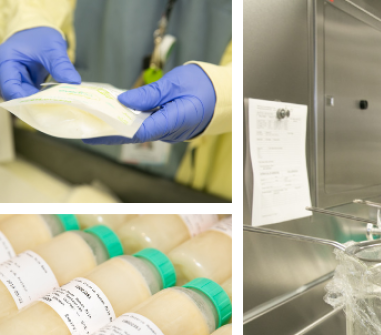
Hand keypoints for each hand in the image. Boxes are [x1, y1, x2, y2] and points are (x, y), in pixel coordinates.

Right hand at [0, 27, 80, 99]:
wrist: (39, 32)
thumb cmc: (40, 35)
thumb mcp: (52, 47)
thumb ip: (60, 64)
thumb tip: (73, 82)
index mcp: (6, 61)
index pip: (9, 86)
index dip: (22, 98)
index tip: (41, 105)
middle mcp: (8, 72)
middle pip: (15, 94)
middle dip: (33, 103)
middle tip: (55, 107)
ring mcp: (17, 78)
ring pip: (25, 97)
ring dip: (40, 102)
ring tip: (58, 106)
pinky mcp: (27, 83)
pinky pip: (33, 95)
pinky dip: (44, 99)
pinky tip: (58, 101)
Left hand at [83, 64, 215, 143]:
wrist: (226, 95)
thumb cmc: (204, 86)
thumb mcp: (174, 83)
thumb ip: (149, 94)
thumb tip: (123, 101)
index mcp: (174, 121)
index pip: (139, 131)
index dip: (113, 132)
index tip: (92, 131)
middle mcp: (171, 132)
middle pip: (135, 134)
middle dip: (109, 131)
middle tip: (84, 125)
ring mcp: (171, 132)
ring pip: (140, 131)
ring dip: (119, 125)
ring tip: (94, 117)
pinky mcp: (170, 128)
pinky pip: (148, 126)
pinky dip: (131, 121)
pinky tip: (116, 114)